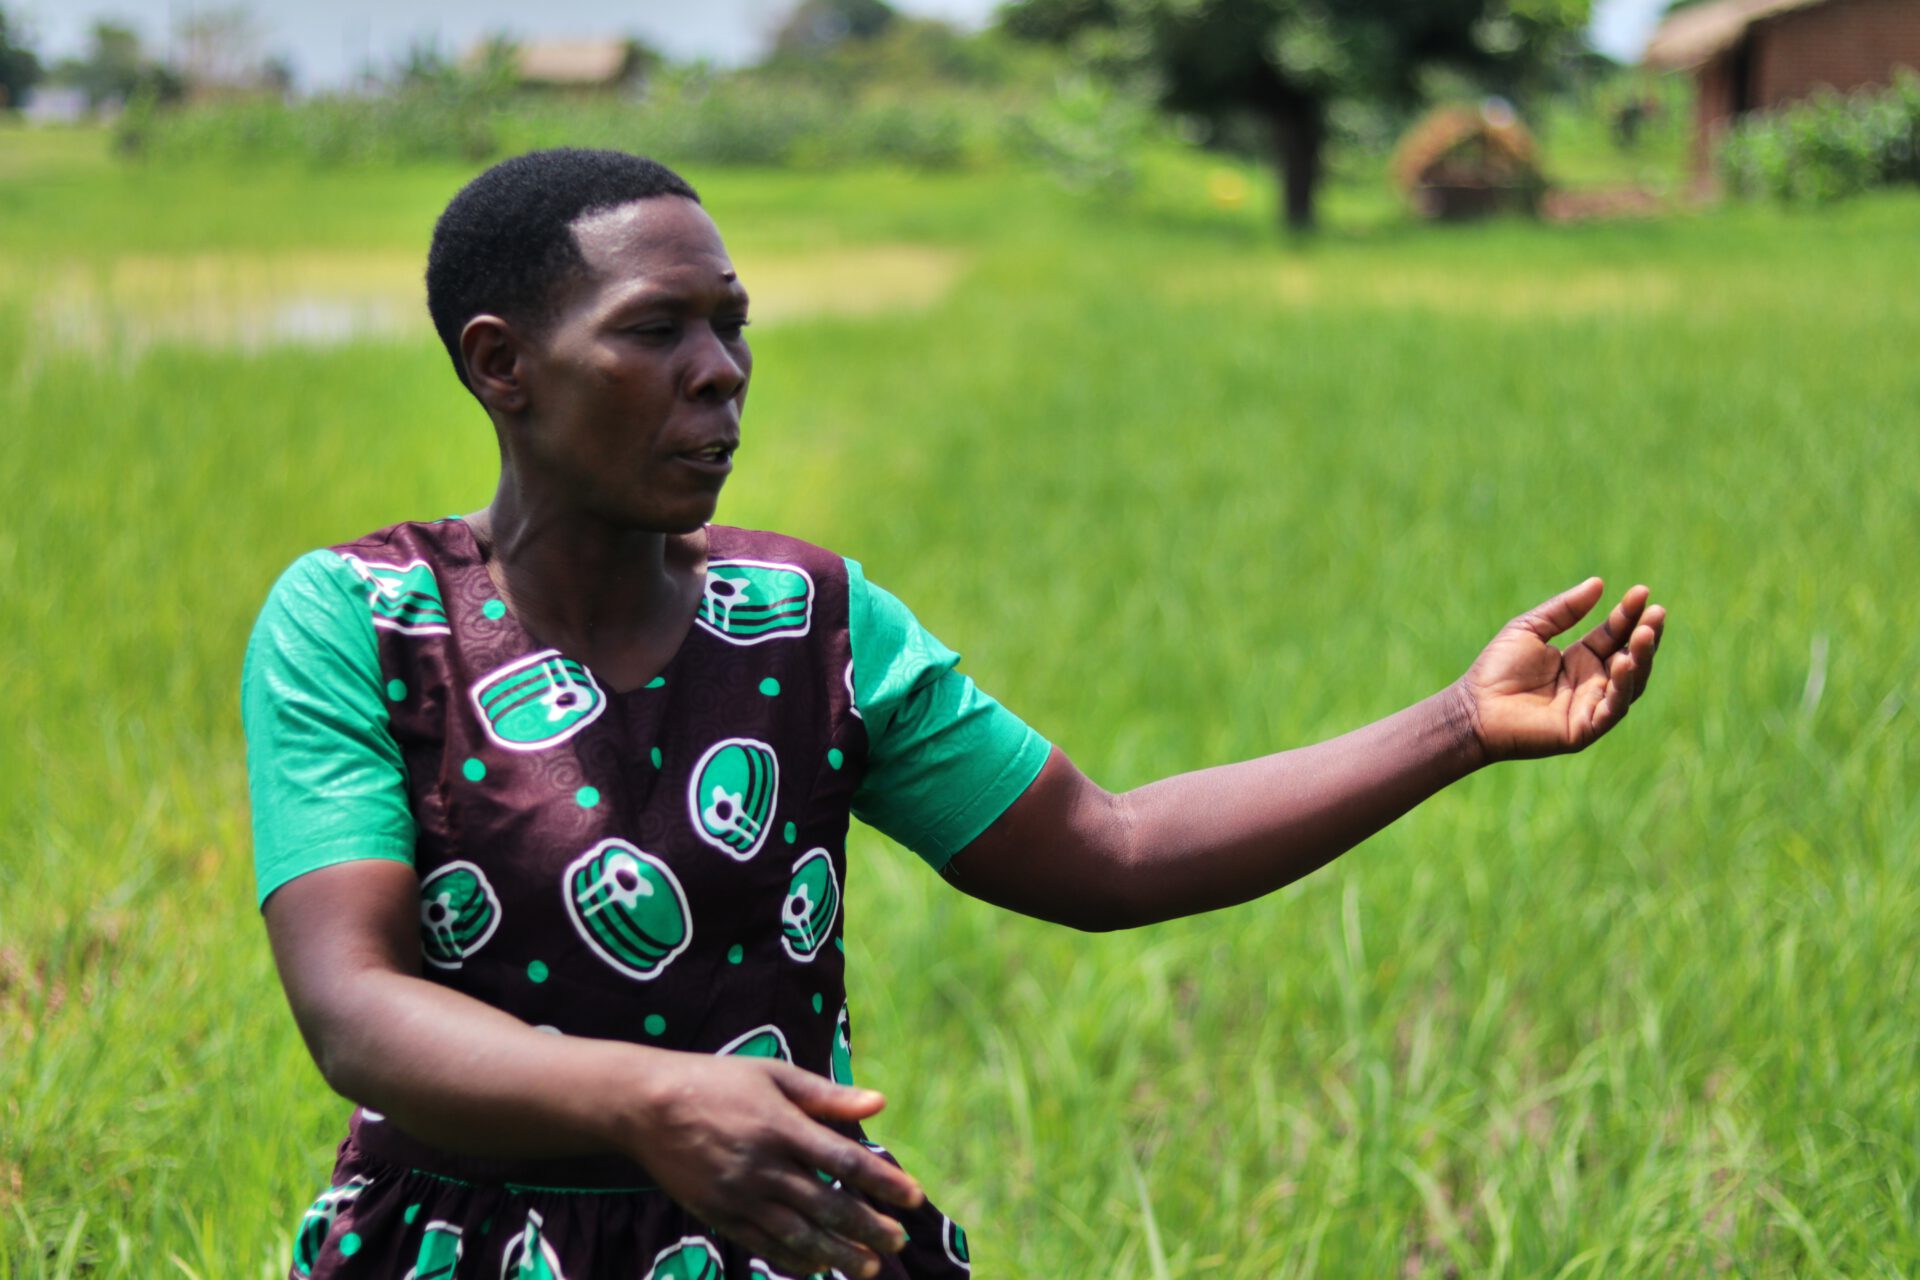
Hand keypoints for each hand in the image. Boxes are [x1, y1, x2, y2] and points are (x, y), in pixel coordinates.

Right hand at [620, 1053, 924, 1277]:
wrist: (647, 1106)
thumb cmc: (719, 1082)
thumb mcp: (774, 1075)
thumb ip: (827, 1096)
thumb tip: (879, 1104)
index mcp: (781, 1126)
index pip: (845, 1161)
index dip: (883, 1182)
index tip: (914, 1197)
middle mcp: (763, 1166)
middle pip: (828, 1206)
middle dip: (868, 1227)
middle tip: (897, 1242)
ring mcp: (740, 1195)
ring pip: (799, 1235)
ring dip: (838, 1255)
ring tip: (870, 1267)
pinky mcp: (719, 1215)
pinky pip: (765, 1245)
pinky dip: (796, 1259)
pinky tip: (820, 1266)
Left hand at [1458, 577, 1665, 762]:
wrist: (1474, 707)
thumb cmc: (1497, 669)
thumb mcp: (1531, 629)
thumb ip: (1565, 610)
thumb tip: (1599, 583)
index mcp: (1580, 659)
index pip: (1613, 635)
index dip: (1628, 615)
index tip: (1642, 592)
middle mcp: (1592, 683)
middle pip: (1630, 657)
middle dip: (1645, 635)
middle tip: (1656, 612)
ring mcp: (1591, 706)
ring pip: (1629, 682)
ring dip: (1641, 657)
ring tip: (1645, 632)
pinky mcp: (1586, 728)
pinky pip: (1614, 707)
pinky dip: (1623, 685)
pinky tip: (1624, 662)